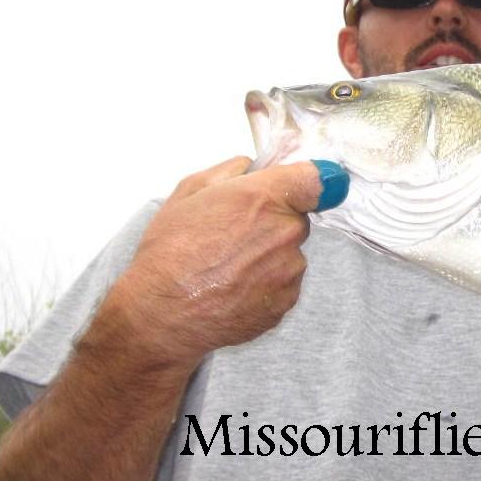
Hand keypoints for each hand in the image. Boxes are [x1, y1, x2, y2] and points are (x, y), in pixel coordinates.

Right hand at [113, 156, 321, 369]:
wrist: (163, 313)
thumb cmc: (170, 250)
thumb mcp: (189, 191)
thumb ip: (229, 170)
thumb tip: (252, 167)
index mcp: (265, 198)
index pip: (318, 180)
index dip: (310, 182)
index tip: (299, 189)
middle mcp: (287, 232)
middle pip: (296, 219)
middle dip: (272, 223)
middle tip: (233, 237)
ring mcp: (290, 269)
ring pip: (289, 253)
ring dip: (268, 256)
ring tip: (228, 268)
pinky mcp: (287, 301)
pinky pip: (284, 283)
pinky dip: (265, 284)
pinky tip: (234, 288)